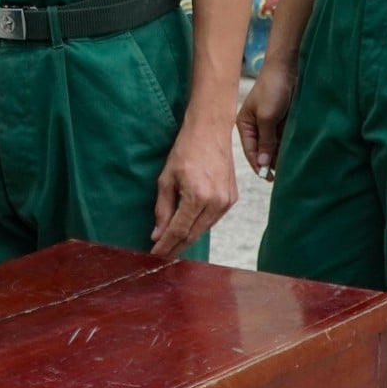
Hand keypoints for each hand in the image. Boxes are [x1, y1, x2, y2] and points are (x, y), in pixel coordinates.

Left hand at [151, 115, 236, 256]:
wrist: (210, 132)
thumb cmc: (185, 150)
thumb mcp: (166, 178)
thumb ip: (162, 208)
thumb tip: (157, 234)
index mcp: (197, 196)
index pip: (178, 230)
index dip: (166, 245)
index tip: (154, 255)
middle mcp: (215, 202)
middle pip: (193, 234)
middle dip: (176, 246)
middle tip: (162, 254)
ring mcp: (227, 202)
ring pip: (204, 229)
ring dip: (188, 238)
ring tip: (172, 245)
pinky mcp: (232, 199)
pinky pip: (212, 220)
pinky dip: (199, 226)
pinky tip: (188, 229)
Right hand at [236, 61, 296, 179]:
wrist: (288, 69)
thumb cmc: (272, 90)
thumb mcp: (267, 117)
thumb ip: (265, 141)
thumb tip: (262, 163)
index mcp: (245, 125)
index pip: (250, 151)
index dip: (258, 165)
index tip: (268, 177)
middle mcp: (255, 127)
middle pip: (262, 151)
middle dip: (269, 162)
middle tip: (281, 176)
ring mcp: (269, 125)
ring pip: (273, 146)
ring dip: (279, 155)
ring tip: (288, 167)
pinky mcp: (282, 122)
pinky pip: (283, 139)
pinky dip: (287, 146)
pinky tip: (293, 154)